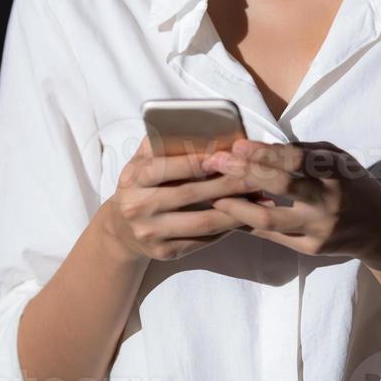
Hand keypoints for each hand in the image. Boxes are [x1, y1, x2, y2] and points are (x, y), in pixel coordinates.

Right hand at [99, 136, 259, 262]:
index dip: (197, 161)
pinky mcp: (165, 252)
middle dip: (228, 184)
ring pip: (202, 222)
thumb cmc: (140, 186)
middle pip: (191, 194)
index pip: (167, 167)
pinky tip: (245, 217)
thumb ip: (161, 144)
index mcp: (134, 178)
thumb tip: (196, 127)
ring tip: (259, 199)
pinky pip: (203, 240)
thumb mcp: (140, 161)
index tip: (226, 154)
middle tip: (256, 175)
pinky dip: (227, 228)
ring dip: (235, 210)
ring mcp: (151, 233)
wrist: (120, 230)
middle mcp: (139, 207)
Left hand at [201, 138, 380, 259]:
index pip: (298, 160)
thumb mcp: (337, 158)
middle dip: (245, 172)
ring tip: (213, 194)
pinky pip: (273, 236)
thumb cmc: (351, 183)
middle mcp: (330, 201)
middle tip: (217, 162)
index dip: (266, 152)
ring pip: (270, 219)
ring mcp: (320, 228)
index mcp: (337, 172)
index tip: (239, 145)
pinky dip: (249, 224)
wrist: (380, 228)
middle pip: (281, 186)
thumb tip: (260, 146)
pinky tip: (230, 214)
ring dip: (237, 206)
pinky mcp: (311, 249)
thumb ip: (303, 150)